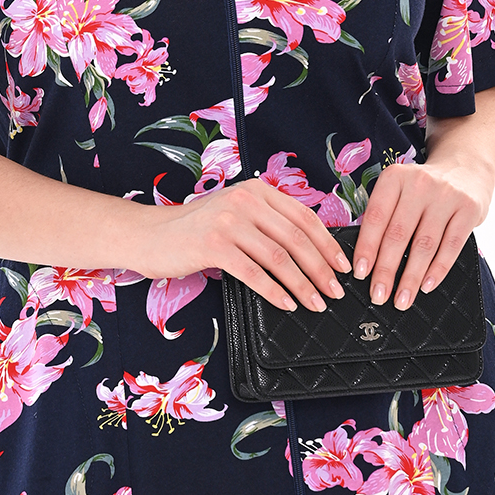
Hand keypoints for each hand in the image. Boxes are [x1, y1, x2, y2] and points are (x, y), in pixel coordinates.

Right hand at [128, 179, 351, 311]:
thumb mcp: (236, 215)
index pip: (304, 218)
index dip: (328, 244)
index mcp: (256, 190)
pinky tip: (286, 303)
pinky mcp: (213, 245)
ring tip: (315, 302)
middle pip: (296, 239)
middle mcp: (245, 201)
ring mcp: (229, 221)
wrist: (151, 235)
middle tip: (335, 291)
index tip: (343, 267)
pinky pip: (254, 273)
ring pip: (279, 258)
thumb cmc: (195, 230)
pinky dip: (275, 292)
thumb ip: (267, 223)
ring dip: (302, 284)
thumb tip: (311, 250)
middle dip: (321, 269)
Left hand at [353, 157, 491, 307]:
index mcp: (394, 178)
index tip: (360, 274)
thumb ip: (384, 216)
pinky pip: (451, 245)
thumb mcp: (399, 190)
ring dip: (411, 277)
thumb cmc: (423, 189)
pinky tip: (427, 286)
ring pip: (424, 244)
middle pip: (398, 235)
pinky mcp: (469, 209)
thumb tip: (365, 262)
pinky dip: (438, 269)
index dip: (366, 248)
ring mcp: (447, 196)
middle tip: (378, 295)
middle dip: (386, 270)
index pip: (376, 218)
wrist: (466, 167)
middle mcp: (419, 184)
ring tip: (402, 300)